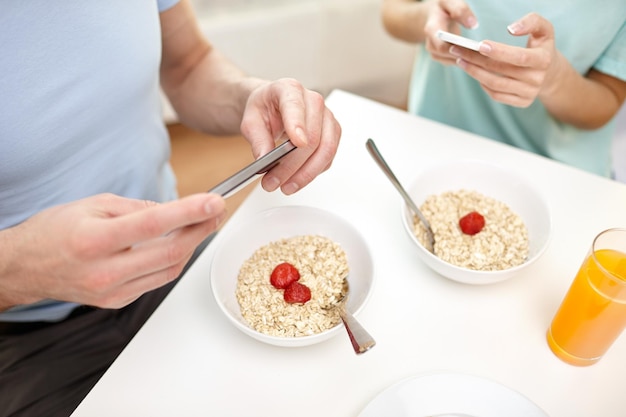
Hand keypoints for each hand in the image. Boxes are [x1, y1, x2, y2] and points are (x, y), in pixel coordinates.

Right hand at [0, 193, 225, 308]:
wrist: (25, 267)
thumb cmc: (56, 231)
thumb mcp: (93, 204)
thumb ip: (137, 207)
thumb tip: (174, 211)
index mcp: (95, 240)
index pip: (155, 224)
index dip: (190, 212)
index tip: (214, 201)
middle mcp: (105, 271)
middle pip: (170, 252)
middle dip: (201, 229)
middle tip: (216, 211)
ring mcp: (112, 292)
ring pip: (170, 269)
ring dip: (192, 245)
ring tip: (203, 224)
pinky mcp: (118, 301)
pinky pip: (157, 280)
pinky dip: (173, 261)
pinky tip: (179, 244)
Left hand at [239, 78, 340, 194]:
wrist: (272, 106)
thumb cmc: (264, 109)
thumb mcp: (250, 121)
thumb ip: (257, 139)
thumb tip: (264, 159)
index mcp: (289, 89)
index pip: (296, 106)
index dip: (298, 125)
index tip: (297, 143)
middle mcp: (313, 101)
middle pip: (312, 137)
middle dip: (293, 165)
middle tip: (274, 181)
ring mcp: (326, 117)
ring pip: (326, 149)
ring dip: (306, 173)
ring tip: (287, 187)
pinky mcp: (332, 133)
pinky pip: (328, 156)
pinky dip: (313, 172)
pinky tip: (297, 180)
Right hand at [423, 0, 478, 65]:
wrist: (433, 16)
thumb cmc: (443, 7)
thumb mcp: (449, 2)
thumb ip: (460, 10)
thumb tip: (473, 24)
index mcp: (431, 30)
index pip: (441, 45)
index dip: (456, 48)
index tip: (473, 46)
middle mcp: (431, 45)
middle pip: (449, 55)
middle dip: (466, 55)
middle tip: (484, 54)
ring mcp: (436, 54)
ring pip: (454, 61)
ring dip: (468, 59)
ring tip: (484, 56)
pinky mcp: (443, 58)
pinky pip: (456, 62)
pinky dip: (468, 60)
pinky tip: (480, 56)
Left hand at [451, 13, 559, 107]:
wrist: (551, 72)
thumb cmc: (541, 46)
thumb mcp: (544, 29)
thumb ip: (531, 22)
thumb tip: (512, 29)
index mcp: (544, 59)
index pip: (519, 57)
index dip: (499, 51)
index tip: (480, 45)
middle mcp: (538, 79)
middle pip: (501, 70)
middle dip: (477, 59)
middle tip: (458, 50)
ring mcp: (530, 93)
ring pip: (495, 84)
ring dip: (474, 72)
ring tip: (461, 61)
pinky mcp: (522, 102)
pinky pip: (496, 95)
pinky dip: (482, 84)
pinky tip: (474, 72)